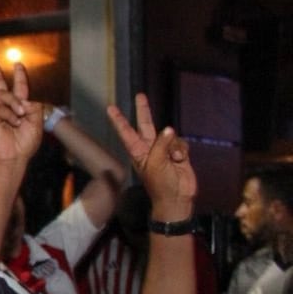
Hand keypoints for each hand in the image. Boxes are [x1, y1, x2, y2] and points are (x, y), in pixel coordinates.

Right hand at [0, 53, 43, 164]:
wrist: (15, 156)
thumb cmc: (25, 142)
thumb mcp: (37, 120)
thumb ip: (32, 105)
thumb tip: (21, 99)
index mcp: (17, 105)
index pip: (18, 86)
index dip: (19, 75)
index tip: (18, 64)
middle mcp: (4, 105)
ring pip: (4, 94)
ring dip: (16, 105)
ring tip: (21, 117)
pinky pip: (0, 108)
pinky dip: (10, 115)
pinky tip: (14, 123)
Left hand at [106, 94, 194, 218]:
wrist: (176, 198)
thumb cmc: (160, 184)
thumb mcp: (156, 164)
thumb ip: (162, 144)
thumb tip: (169, 129)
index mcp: (138, 152)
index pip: (126, 132)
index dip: (119, 120)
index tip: (111, 108)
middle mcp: (149, 148)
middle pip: (146, 125)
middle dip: (144, 110)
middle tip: (140, 95)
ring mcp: (164, 150)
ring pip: (170, 136)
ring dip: (174, 146)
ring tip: (174, 160)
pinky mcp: (178, 153)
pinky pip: (181, 143)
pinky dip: (182, 150)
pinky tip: (181, 160)